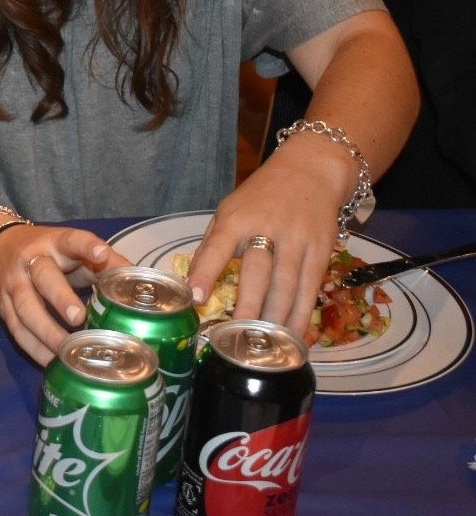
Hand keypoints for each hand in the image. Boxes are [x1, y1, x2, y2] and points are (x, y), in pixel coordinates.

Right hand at [0, 223, 129, 363]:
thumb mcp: (72, 251)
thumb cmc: (48, 253)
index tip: (101, 253)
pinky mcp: (2, 307)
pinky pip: (18, 331)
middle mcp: (31, 261)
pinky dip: (35, 349)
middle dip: (60, 297)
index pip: (71, 240)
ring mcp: (14, 284)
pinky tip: (53, 362)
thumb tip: (138, 284)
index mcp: (54, 243)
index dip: (86, 246)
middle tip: (79, 317)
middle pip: (44, 277)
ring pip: (27, 308)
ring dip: (47, 331)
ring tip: (68, 351)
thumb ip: (103, 264)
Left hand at [184, 150, 345, 339]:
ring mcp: (297, 240)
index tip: (194, 298)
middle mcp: (268, 228)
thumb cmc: (261, 197)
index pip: (217, 246)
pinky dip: (302, 314)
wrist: (311, 171)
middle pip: (258, 272)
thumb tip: (192, 283)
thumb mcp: (230, 211)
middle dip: (247, 306)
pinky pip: (311, 288)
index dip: (205, 272)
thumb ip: (213, 245)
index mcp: (237, 218)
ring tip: (264, 344)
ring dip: (276, 318)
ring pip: (287, 285)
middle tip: (236, 336)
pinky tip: (294, 335)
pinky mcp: (321, 250)